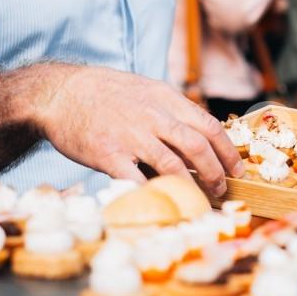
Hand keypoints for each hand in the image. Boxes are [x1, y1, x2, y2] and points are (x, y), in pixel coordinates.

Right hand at [37, 66, 244, 195]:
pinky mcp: (108, 153)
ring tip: (199, 201)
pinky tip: (163, 205)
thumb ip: (171, 112)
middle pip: (197, 146)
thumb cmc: (105, 95)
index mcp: (165, 98)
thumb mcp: (145, 91)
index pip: (208, 125)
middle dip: (216, 172)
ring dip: (191, 188)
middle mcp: (153, 115)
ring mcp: (131, 135)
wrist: (59, 93)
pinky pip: (136, 180)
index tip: (237, 169)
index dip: (228, 151)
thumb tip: (200, 140)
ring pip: (173, 165)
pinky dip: (153, 195)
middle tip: (222, 189)